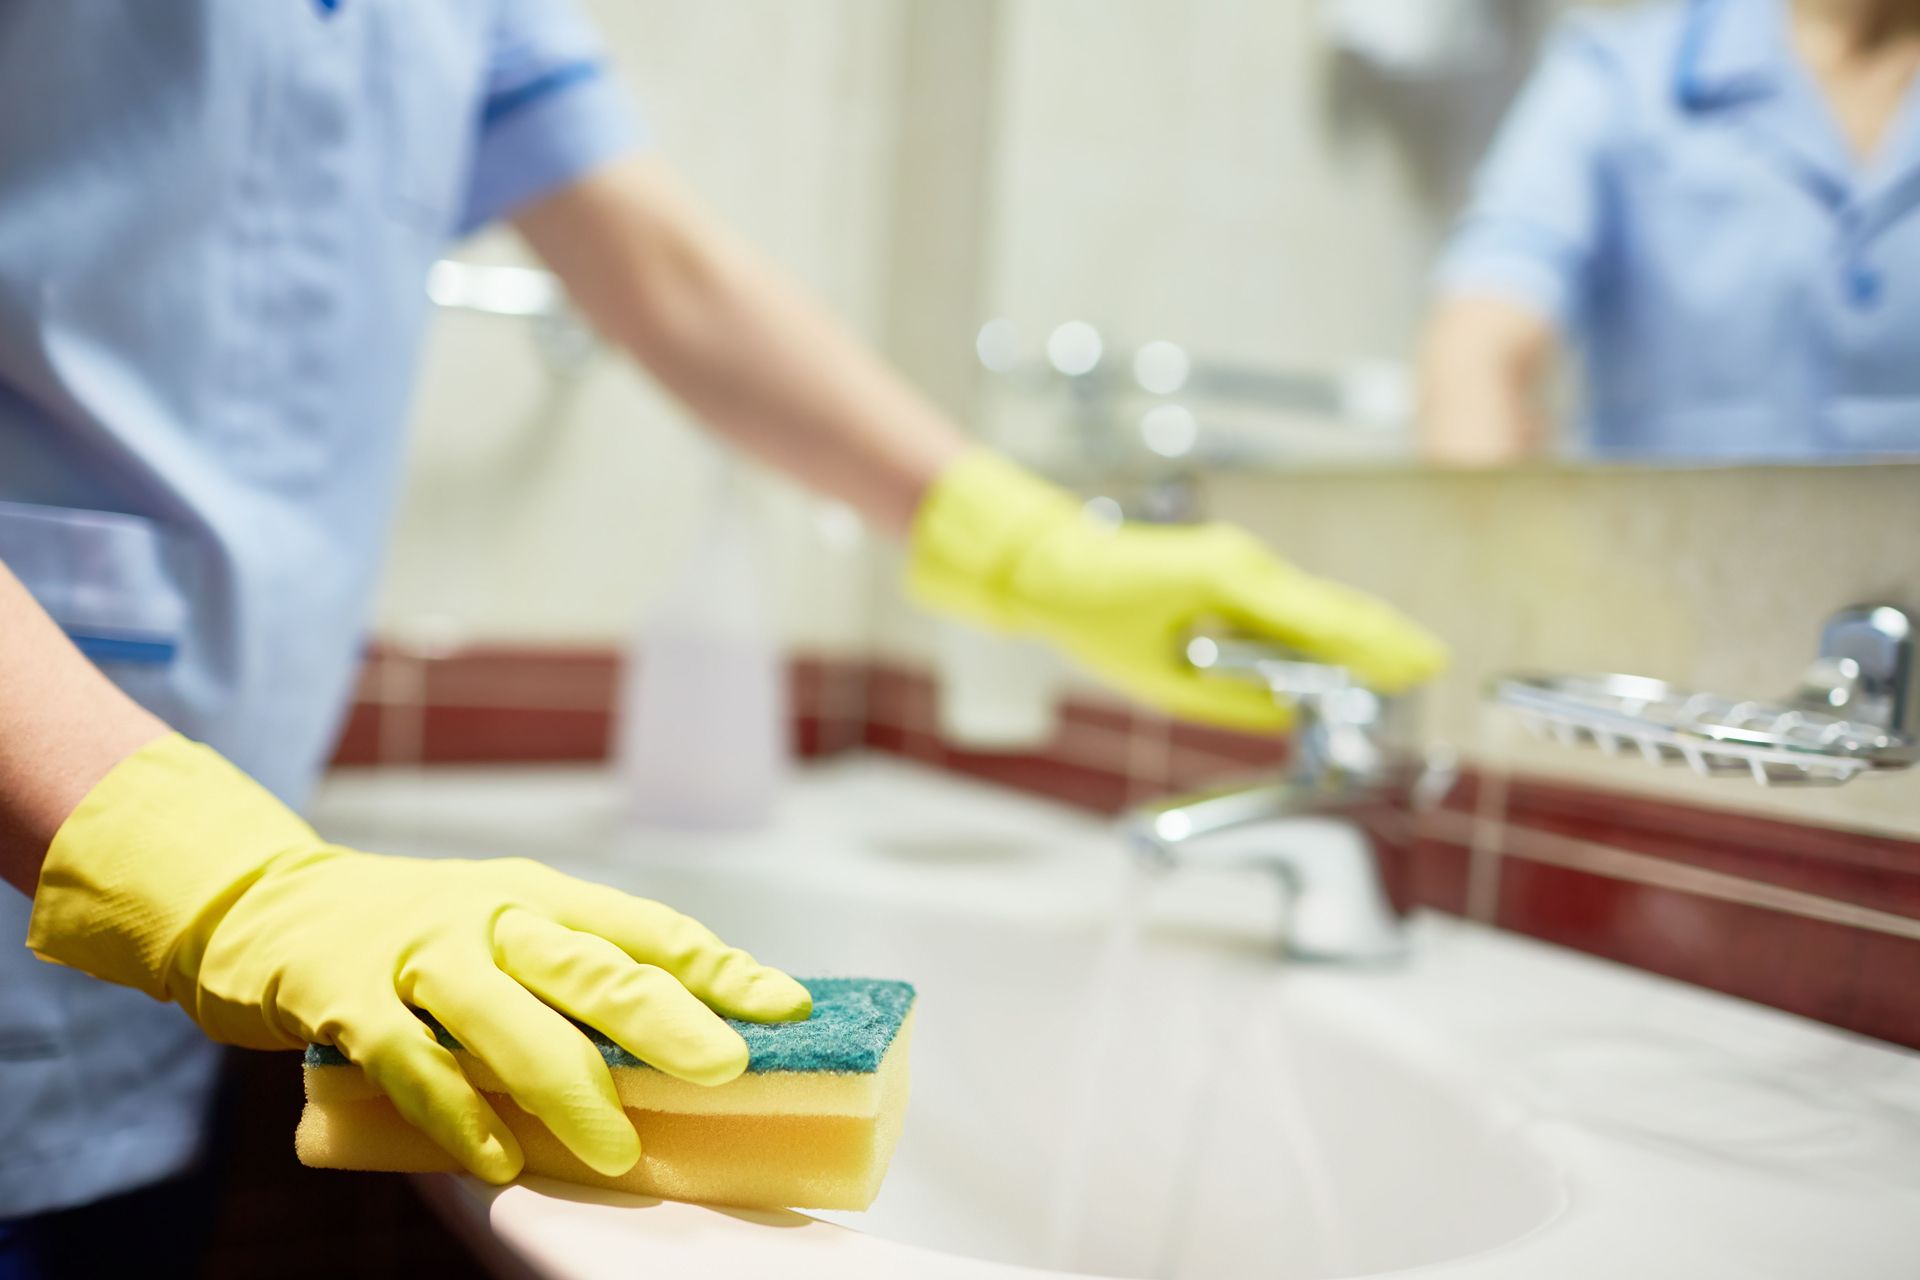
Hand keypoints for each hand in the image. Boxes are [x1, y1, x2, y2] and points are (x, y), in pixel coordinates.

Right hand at [26, 735, 809, 1182]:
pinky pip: (410, 1060)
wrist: (264, 905)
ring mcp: (417, 952)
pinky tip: (495, 1160)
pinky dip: (456, 1113)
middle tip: (725, 1067)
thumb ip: (572, 981)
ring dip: (568, 1086)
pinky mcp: (344, 996)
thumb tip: (682, 1047)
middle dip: (664, 1019)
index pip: (648, 929)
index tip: (786, 1007)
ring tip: (620, 1149)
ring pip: (507, 1017)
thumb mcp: (503, 928)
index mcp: (542, 894)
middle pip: (590, 965)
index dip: (720, 967)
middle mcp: (490, 914)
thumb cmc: (415, 932)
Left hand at [906, 453, 1446, 729]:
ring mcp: (1238, 561)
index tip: (1418, 664)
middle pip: (1331, 605)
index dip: (1375, 647)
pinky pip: (1286, 602)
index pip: (1322, 620)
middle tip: (1429, 665)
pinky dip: (1320, 627)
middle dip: (1381, 638)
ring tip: (1399, 666)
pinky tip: (1342, 650)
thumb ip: (1233, 701)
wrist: (1049, 566)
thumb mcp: (1162, 679)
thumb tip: (1288, 715)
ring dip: (1354, 635)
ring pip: (1313, 602)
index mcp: (1229, 581)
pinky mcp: (1228, 568)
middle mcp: (1244, 562)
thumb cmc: (1093, 615)